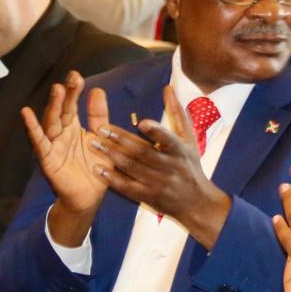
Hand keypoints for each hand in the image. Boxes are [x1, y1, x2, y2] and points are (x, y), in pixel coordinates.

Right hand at [22, 71, 111, 216]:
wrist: (88, 198)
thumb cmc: (94, 168)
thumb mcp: (101, 139)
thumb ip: (99, 116)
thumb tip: (98, 90)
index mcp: (73, 127)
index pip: (73, 105)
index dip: (74, 91)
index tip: (76, 75)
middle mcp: (61, 133)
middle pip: (61, 110)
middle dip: (65, 95)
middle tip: (71, 78)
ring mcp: (52, 145)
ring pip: (51, 122)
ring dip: (53, 106)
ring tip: (56, 90)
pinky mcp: (47, 159)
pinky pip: (40, 142)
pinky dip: (33, 129)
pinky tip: (26, 114)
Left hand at [88, 85, 230, 247]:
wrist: (196, 203)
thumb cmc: (191, 166)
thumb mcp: (189, 140)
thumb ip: (177, 113)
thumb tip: (168, 88)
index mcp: (179, 151)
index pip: (168, 140)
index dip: (156, 132)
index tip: (142, 123)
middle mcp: (168, 167)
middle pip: (142, 152)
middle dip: (120, 140)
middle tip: (100, 128)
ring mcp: (157, 183)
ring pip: (131, 168)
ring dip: (111, 155)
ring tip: (93, 144)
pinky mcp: (148, 196)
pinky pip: (128, 187)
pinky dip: (112, 179)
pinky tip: (98, 169)